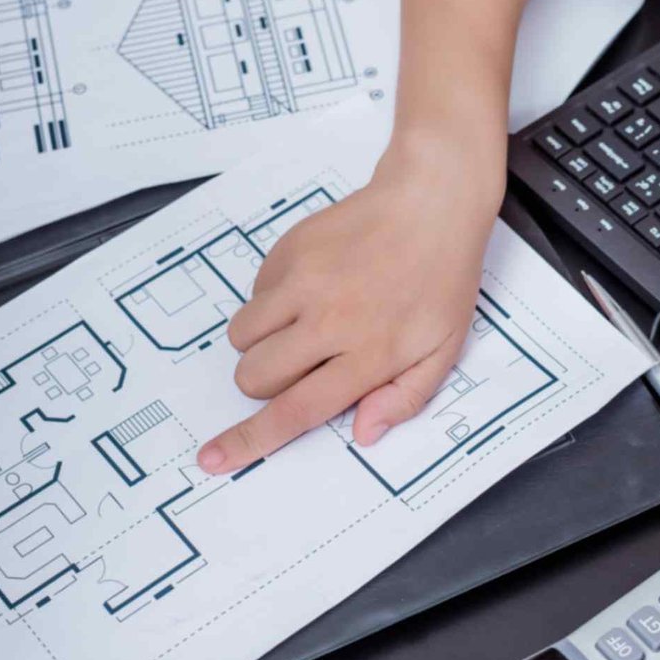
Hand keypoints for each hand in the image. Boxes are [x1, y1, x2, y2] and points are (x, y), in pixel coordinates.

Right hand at [196, 132, 501, 474]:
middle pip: (255, 377)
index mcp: (369, 352)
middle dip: (267, 384)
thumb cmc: (441, 277)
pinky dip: (271, 304)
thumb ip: (405, 397)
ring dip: (262, 344)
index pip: (295, 409)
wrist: (430, 202)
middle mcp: (330, 320)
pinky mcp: (288, 251)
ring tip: (305, 326)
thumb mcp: (444, 349)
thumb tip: (365, 432)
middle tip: (305, 364)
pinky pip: (253, 296)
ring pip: (242, 337)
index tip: (215, 457)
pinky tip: (314, 290)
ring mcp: (304, 282)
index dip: (250, 440)